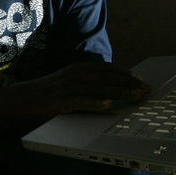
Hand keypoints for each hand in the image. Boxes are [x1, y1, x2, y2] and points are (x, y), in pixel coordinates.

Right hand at [34, 61, 150, 114]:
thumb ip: (89, 78)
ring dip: (121, 93)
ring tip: (136, 96)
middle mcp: (79, 75)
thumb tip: (110, 83)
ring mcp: (72, 87)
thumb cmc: (53, 88)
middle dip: (129, 83)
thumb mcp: (72, 77)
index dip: (125, 73)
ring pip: (101, 89)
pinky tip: (109, 106)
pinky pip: (83, 101)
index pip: (108, 68)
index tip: (139, 79)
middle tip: (146, 89)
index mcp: (81, 68)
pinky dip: (97, 104)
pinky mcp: (65, 100)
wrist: (29, 95)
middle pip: (109, 78)